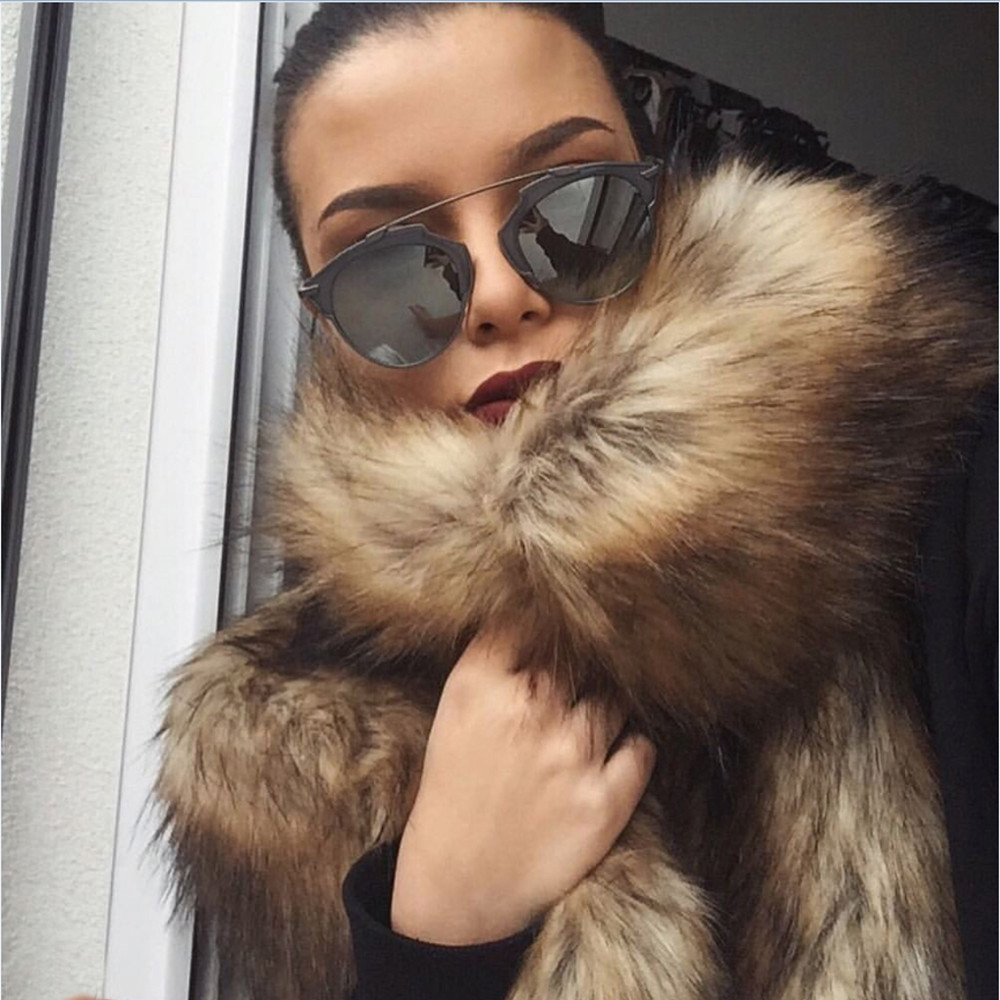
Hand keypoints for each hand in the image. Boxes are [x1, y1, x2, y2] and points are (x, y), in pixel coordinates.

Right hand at [391, 626, 656, 944]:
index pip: (532, 619)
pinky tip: (606, 759)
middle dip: (580, 668)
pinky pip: (642, 747)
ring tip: (581, 732)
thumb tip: (547, 614)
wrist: (459, 887)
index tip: (556, 632)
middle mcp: (529, 709)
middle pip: (581, 656)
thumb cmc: (456, 789)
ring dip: (605, 708)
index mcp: (480, 683)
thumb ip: (496, 658)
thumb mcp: (456, 710)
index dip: (548, 624)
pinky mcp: (605, 801)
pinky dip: (630, 748)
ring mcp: (571, 754)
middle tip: (574, 687)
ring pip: (615, 698)